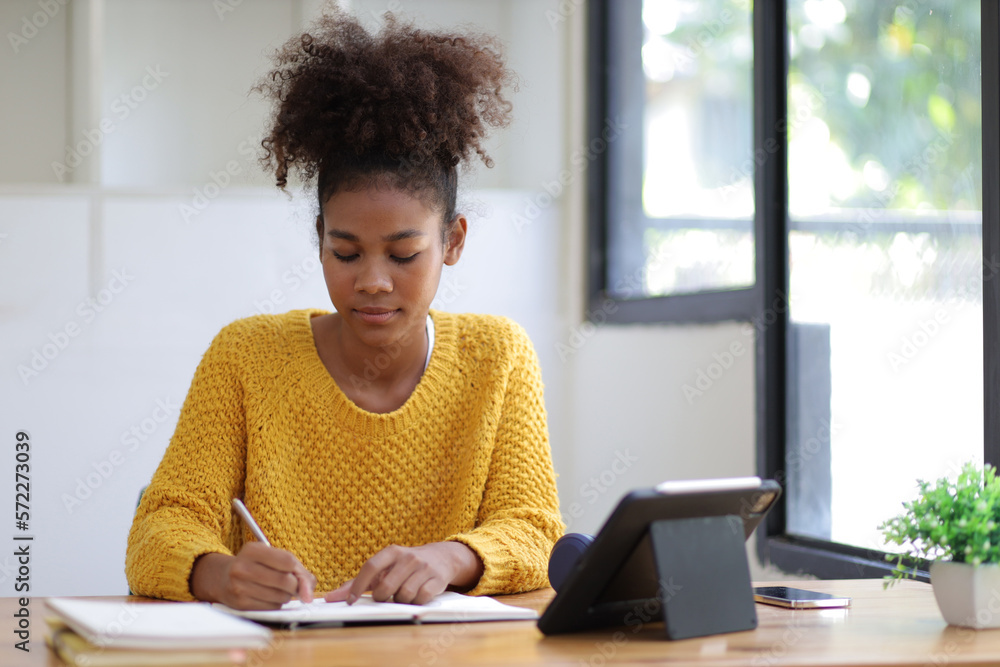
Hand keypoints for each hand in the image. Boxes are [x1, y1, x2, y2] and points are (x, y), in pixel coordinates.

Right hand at [190, 542, 315, 609]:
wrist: (222, 578)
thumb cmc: (256, 566)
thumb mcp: (272, 558)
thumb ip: (298, 570)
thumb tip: (309, 595)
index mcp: (252, 550)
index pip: (288, 561)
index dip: (298, 570)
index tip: (297, 573)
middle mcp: (243, 567)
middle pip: (286, 581)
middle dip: (294, 585)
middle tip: (289, 583)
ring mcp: (239, 586)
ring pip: (281, 597)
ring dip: (286, 596)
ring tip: (277, 589)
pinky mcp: (240, 604)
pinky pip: (272, 607)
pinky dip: (276, 604)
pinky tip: (268, 597)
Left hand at [325, 542, 482, 605]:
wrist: (442, 557)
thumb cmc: (406, 565)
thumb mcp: (385, 567)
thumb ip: (359, 581)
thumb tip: (331, 597)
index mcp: (392, 552)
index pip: (370, 567)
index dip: (358, 586)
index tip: (350, 601)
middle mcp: (408, 557)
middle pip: (386, 587)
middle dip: (383, 598)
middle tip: (386, 597)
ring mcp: (424, 568)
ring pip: (403, 595)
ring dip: (400, 601)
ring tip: (403, 594)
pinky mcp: (437, 580)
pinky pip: (420, 599)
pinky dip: (415, 603)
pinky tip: (417, 596)